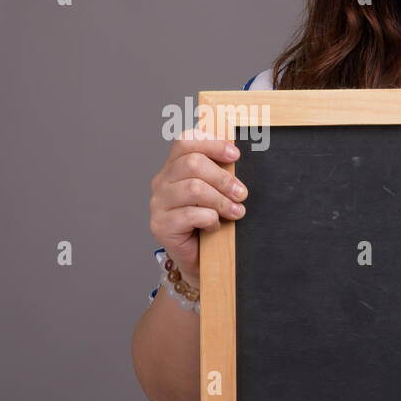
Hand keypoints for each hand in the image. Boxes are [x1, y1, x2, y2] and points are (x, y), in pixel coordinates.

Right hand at [148, 129, 247, 287]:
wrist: (198, 259)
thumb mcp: (216, 192)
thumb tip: (237, 156)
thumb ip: (220, 173)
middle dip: (223, 178)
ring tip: (237, 212)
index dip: (212, 144)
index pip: (185, 141)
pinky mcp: (160, 225)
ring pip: (193, 188)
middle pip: (192, 164)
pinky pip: (190, 214)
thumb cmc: (208, 222)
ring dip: (221, 200)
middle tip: (242, 193)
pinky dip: (210, 219)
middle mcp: (161, 182)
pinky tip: (215, 226)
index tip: (235, 155)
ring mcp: (158, 204)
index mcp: (172, 167)